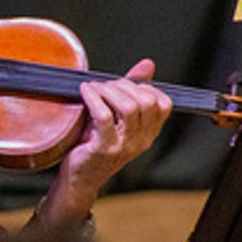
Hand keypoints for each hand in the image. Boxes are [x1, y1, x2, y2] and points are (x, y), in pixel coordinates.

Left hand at [40, 58, 171, 224]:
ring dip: (109, 90)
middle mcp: (142, 140)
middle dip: (123, 86)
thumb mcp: (116, 116)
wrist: (78, 178)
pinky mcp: (105, 148)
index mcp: (149, 133)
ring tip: (93, 88)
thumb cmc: (94, 142)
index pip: (163, 103)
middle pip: (146, 101)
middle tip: (103, 86)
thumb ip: (132, 90)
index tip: (122, 85)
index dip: (144, 87)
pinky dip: (94, 98)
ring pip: (129, 107)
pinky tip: (84, 91)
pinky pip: (105, 116)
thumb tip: (148, 63)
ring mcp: (125, 146)